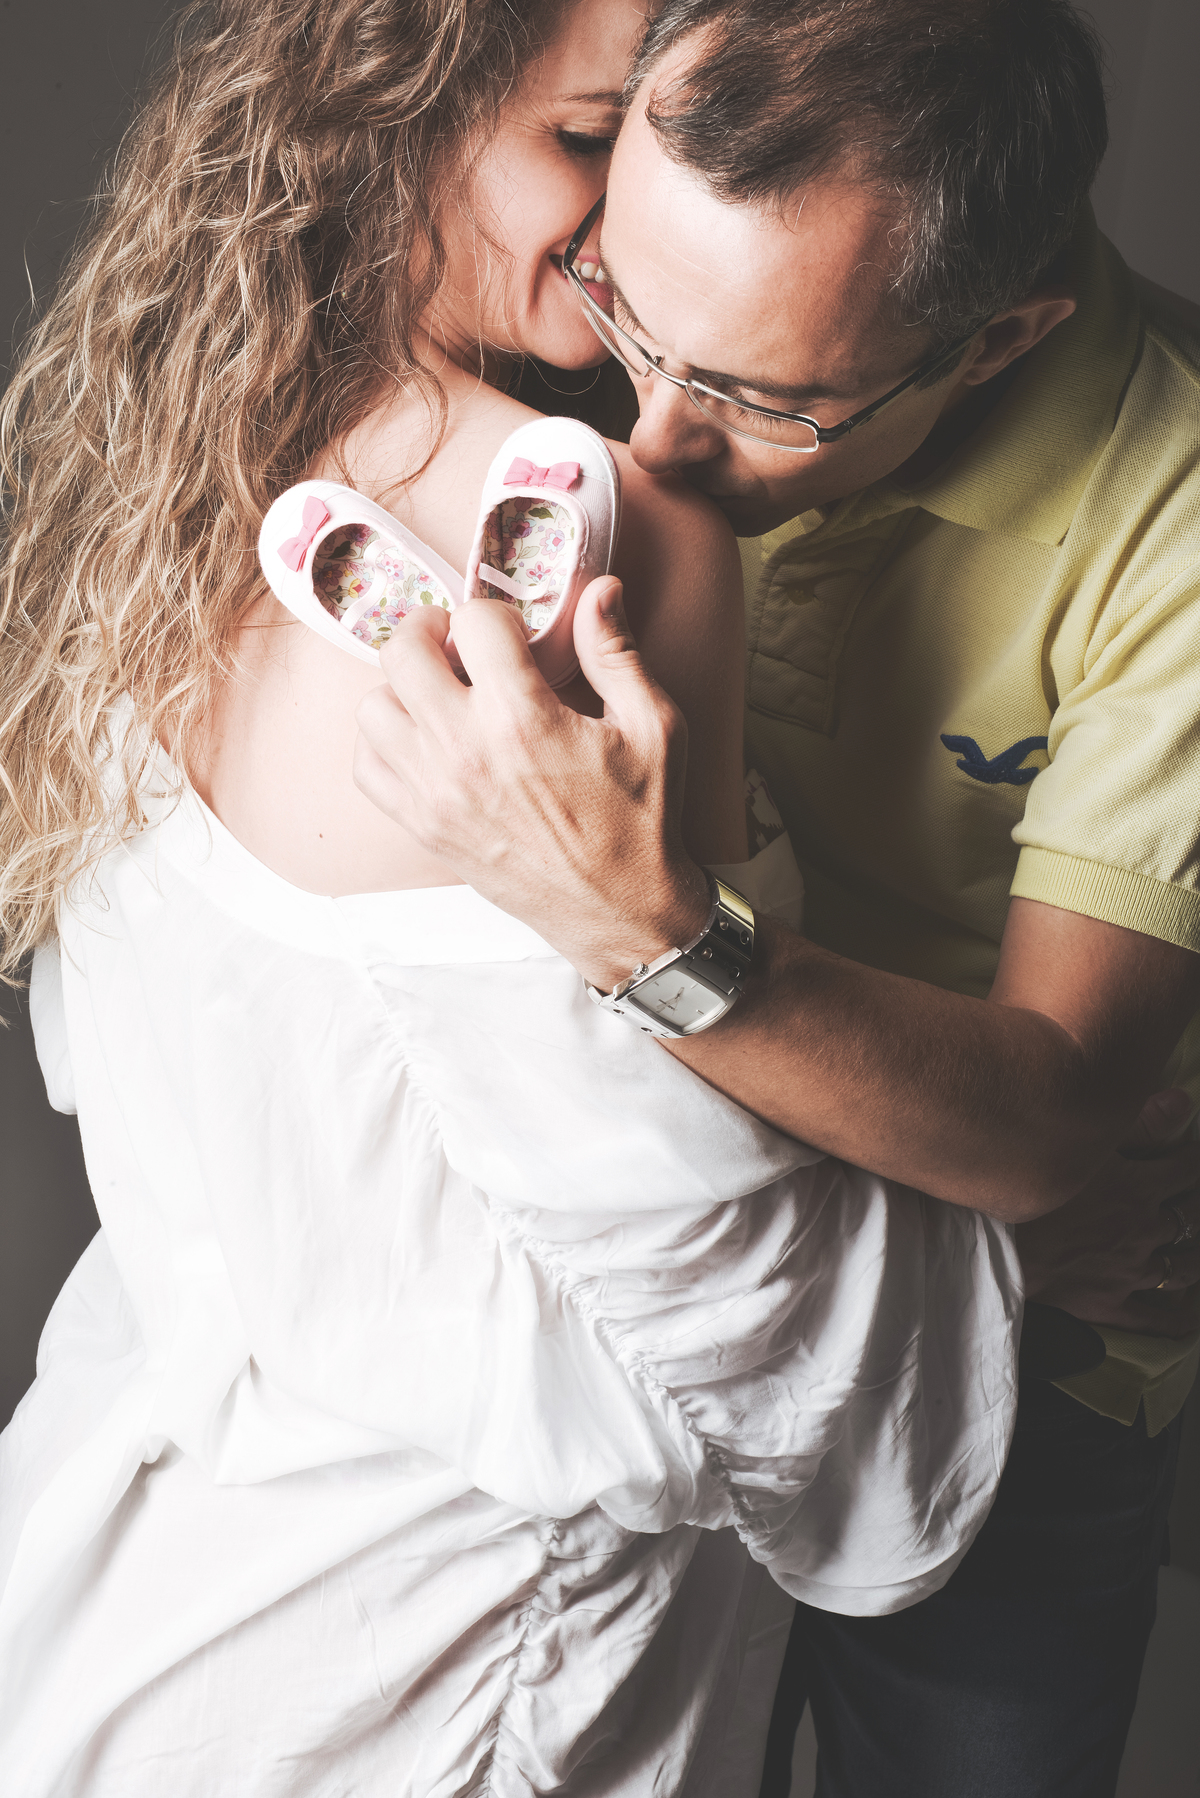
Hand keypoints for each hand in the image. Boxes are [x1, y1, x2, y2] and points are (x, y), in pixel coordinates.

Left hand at [353, 581, 709, 987]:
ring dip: (402, 689)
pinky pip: (365, 766)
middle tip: (459, 645)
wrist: (619, 909)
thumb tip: (600, 590)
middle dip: (431, 632)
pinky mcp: (421, 826)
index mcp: (522, 717)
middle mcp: (464, 750)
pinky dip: (384, 744)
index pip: (474, 621)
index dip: (496, 615)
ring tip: (441, 696)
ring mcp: (434, 791)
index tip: (513, 635)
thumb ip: (617, 653)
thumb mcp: (653, 727)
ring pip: (372, 706)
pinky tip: (424, 742)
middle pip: (402, 651)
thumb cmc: (640, 821)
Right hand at [1016, 1088, 1199, 1337]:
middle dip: (1197, 1206)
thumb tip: (1184, 1102)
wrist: (995, 1248)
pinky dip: (1180, 1317)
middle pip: (1192, 1218)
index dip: (1196, 1159)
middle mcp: (1146, 1230)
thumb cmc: (1031, 1191)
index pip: (1189, 1168)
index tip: (1193, 1155)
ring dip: (1193, 1256)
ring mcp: (1133, 1271)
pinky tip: (1189, 1314)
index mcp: (1141, 1187)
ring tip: (1193, 1247)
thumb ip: (1138, 1123)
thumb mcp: (1080, 1144)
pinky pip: (1159, 1318)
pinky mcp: (1112, 1304)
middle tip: (1191, 1200)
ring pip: (1184, 1267)